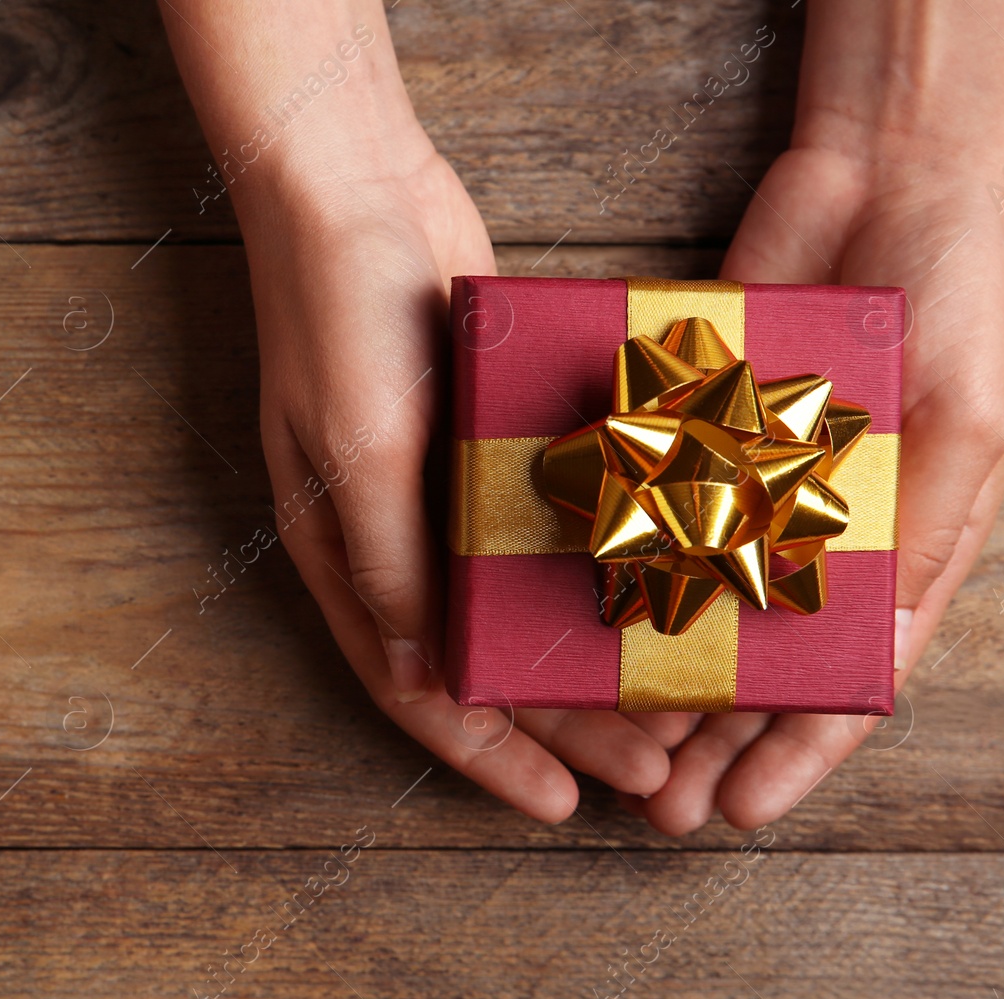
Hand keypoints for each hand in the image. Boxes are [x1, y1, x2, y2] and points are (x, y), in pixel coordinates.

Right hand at [240, 86, 672, 822]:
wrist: (354, 189)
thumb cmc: (334, 319)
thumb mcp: (357, 451)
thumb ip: (392, 563)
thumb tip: (424, 678)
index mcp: (344, 553)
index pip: (415, 686)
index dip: (485, 755)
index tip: (561, 804)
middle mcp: (393, 534)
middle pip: (481, 655)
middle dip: (561, 719)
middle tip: (651, 765)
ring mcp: (442, 486)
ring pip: (520, 600)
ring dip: (585, 653)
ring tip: (668, 703)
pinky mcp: (486, 437)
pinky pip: (541, 526)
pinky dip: (588, 565)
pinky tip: (651, 589)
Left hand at [625, 0, 1003, 834]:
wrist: (883, 176)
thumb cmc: (953, 298)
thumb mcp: (963, 418)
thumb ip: (918, 525)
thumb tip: (878, 636)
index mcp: (900, 550)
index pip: (848, 680)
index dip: (798, 753)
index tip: (742, 811)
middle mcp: (816, 535)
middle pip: (756, 663)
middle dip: (710, 739)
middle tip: (655, 804)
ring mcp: (746, 490)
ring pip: (690, 606)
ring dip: (653, 677)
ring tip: (605, 739)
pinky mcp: (689, 437)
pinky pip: (648, 518)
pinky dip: (620, 568)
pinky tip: (578, 618)